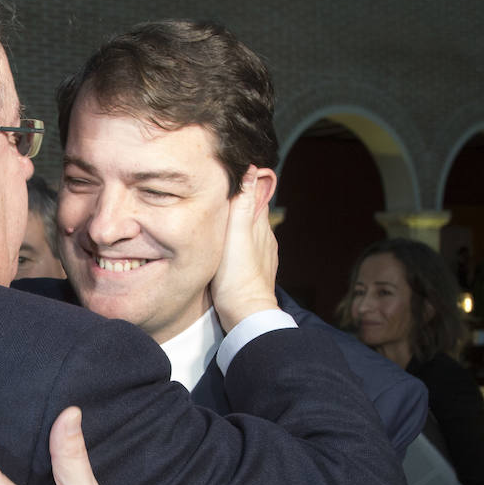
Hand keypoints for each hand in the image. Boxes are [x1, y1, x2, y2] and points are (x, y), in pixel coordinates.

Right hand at [208, 166, 279, 330]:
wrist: (245, 313)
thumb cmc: (236, 276)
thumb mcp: (236, 234)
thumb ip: (242, 204)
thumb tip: (249, 171)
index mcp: (260, 225)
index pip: (256, 194)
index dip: (245, 184)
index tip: (229, 176)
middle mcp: (265, 238)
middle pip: (252, 212)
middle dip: (239, 203)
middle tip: (218, 197)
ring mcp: (261, 255)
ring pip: (249, 232)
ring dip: (237, 224)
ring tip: (219, 221)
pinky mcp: (254, 270)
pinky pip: (246, 249)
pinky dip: (237, 243)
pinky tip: (226, 248)